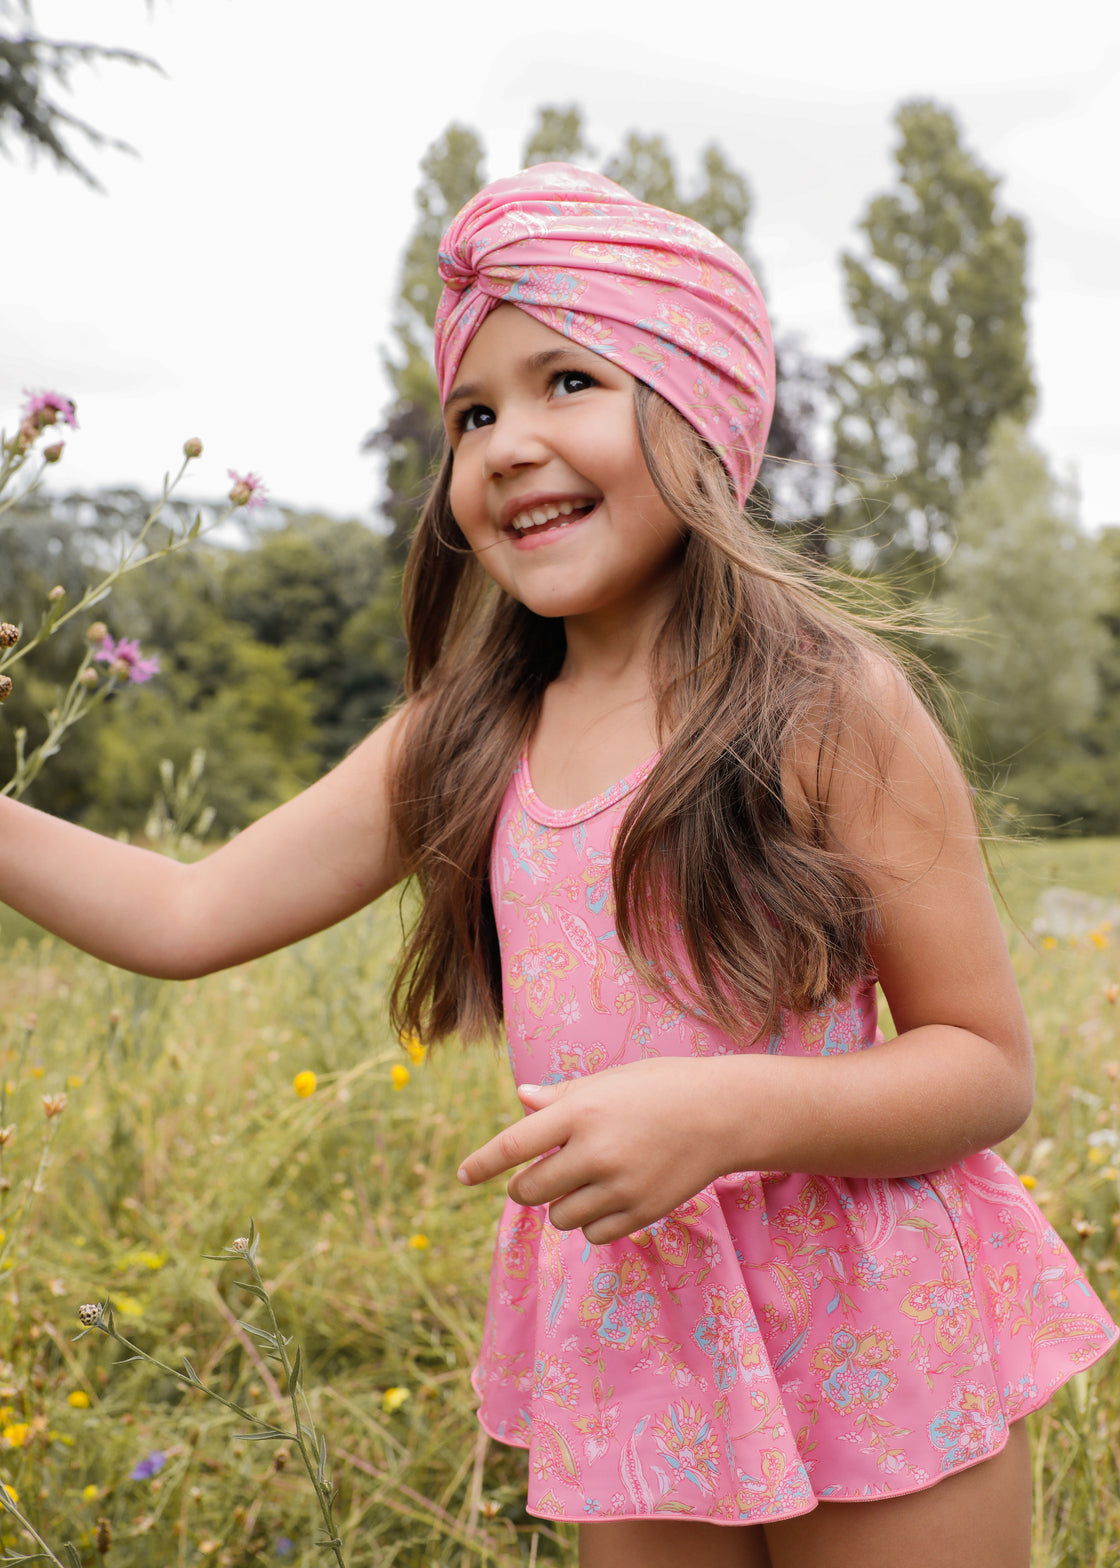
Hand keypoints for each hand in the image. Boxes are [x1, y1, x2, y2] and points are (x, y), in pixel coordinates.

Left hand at [456, 1057, 733, 1244]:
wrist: (722, 1113)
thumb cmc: (659, 1087)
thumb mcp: (608, 1081)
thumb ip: (560, 1098)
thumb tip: (520, 1100)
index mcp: (580, 1112)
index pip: (513, 1145)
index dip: (482, 1163)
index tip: (462, 1175)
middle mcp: (594, 1151)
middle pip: (529, 1190)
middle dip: (525, 1186)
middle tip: (543, 1173)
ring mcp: (619, 1185)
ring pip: (560, 1217)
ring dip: (561, 1204)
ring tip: (587, 1181)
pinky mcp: (641, 1211)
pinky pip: (594, 1234)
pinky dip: (592, 1222)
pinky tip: (609, 1198)